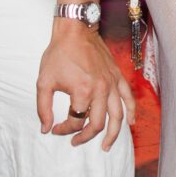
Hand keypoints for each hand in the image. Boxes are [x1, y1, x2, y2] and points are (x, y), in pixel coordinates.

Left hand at [36, 23, 132, 146]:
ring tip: (106, 146)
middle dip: (85, 136)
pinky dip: (132, 112)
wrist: (75, 30)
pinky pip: (128, 98)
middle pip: (96, 124)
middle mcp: (100, 90)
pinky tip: (130, 123)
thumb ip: (43, 109)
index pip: (75, 121)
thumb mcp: (44, 82)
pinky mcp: (117, 77)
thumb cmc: (58, 54)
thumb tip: (46, 129)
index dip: (63, 130)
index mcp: (82, 92)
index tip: (54, 129)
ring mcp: (111, 84)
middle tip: (75, 141)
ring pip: (117, 116)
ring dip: (113, 134)